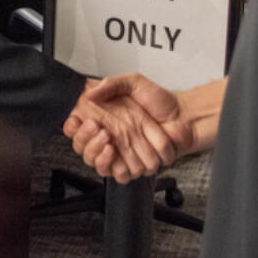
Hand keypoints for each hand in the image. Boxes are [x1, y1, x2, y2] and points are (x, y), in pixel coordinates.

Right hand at [65, 74, 194, 181]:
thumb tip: (90, 93)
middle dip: (86, 141)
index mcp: (107, 119)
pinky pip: (117, 175)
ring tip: (107, 142)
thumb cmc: (161, 100)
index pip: (77, 128)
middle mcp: (111, 138)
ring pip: (96, 163)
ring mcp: (121, 154)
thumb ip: (112, 84)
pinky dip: (115, 167)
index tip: (76, 120)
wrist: (184, 117)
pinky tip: (116, 154)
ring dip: (98, 154)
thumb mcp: (134, 82)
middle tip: (98, 129)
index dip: (73, 128)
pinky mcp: (134, 166)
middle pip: (83, 149)